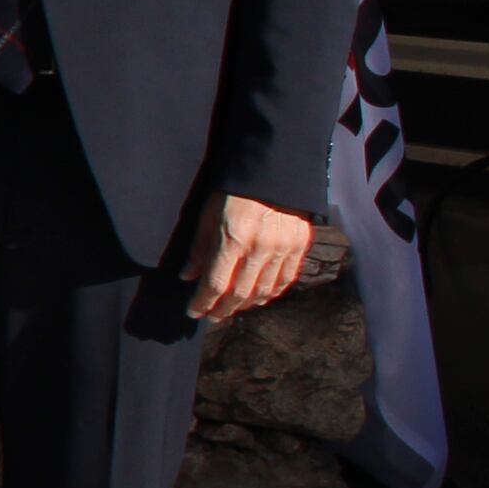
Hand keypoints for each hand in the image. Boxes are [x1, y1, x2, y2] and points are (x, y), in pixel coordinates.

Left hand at [185, 193, 313, 320]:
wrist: (275, 171)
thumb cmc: (234, 191)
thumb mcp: (208, 214)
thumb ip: (200, 248)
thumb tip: (188, 277)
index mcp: (233, 240)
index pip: (215, 284)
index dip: (203, 303)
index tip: (193, 312)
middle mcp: (260, 249)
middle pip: (240, 294)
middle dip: (223, 310)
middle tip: (212, 316)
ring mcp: (283, 249)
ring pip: (264, 291)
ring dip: (246, 305)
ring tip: (232, 309)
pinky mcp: (300, 247)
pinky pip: (286, 280)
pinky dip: (271, 294)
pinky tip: (259, 298)